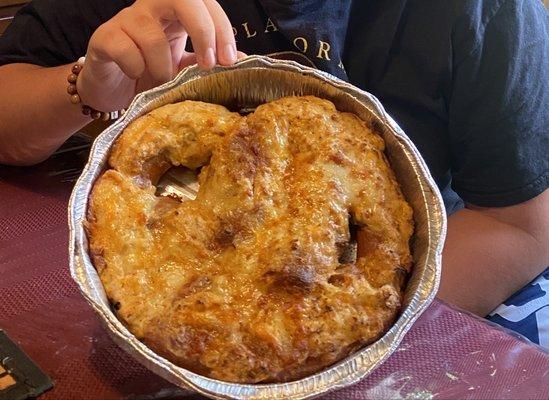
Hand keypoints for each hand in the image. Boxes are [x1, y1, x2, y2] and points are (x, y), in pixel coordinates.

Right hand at [76, 0, 241, 111]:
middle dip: (202, 30)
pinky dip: (136, 69)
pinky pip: (126, 50)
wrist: (112, 89)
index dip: (221, 28)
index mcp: (176, 12)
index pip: (205, 4)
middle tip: (208, 64)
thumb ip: (207, 60)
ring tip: (162, 82)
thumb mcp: (183, 66)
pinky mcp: (104, 37)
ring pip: (151, 35)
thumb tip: (244, 59)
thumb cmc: (149, 73)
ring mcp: (126, 20)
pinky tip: (135, 75)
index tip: (229, 60)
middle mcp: (152, 8)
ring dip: (163, 67)